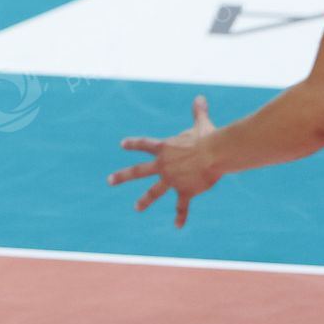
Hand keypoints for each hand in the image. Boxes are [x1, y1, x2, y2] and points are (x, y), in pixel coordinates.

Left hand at [107, 95, 222, 227]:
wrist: (214, 154)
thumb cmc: (208, 137)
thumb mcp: (201, 123)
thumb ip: (198, 112)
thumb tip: (200, 97)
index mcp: (165, 148)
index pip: (145, 144)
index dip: (133, 144)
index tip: (122, 144)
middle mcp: (163, 164)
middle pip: (138, 171)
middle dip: (122, 176)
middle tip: (109, 181)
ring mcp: (171, 179)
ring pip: (154, 191)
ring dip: (145, 200)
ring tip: (137, 207)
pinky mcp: (184, 190)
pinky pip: (181, 205)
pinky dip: (180, 216)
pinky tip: (177, 226)